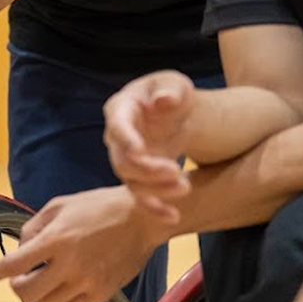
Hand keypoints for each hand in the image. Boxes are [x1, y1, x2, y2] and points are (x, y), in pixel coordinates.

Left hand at [0, 187, 165, 301]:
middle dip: (18, 286)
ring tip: (48, 279)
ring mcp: (87, 282)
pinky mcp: (102, 294)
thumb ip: (35, 226)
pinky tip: (68, 286)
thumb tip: (21, 246)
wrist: (142, 218)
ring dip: (41, 294)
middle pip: (27, 294)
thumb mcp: (60, 205)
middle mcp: (69, 264)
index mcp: (56, 239)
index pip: (14, 264)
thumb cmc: (101, 207)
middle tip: (21, 277)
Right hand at [103, 70, 194, 223]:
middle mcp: (117, 138)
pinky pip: (141, 198)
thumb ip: (170, 90)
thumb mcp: (175, 84)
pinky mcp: (138, 178)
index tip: (140, 151)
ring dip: (156, 191)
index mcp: (121, 109)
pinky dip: (155, 210)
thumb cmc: (173, 94)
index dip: (126, 140)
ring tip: (186, 187)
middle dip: (147, 171)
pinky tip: (173, 217)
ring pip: (131, 183)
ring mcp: (126, 159)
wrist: (178, 115)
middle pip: (121, 161)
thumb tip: (162, 101)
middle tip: (177, 172)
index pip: (118, 126)